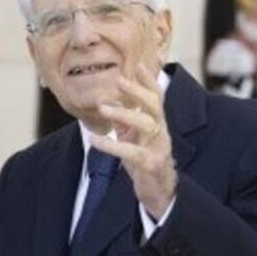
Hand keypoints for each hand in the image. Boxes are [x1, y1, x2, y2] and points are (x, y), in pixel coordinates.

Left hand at [93, 68, 175, 221]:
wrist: (159, 191)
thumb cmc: (144, 158)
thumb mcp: (134, 136)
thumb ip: (124, 118)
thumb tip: (108, 99)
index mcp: (157, 123)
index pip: (156, 98)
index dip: (149, 82)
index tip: (139, 65)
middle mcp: (161, 132)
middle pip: (154, 106)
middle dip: (138, 92)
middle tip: (118, 80)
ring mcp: (159, 148)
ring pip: (147, 125)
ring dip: (125, 114)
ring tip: (103, 107)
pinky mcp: (152, 164)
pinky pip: (133, 153)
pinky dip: (113, 146)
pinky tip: (96, 141)